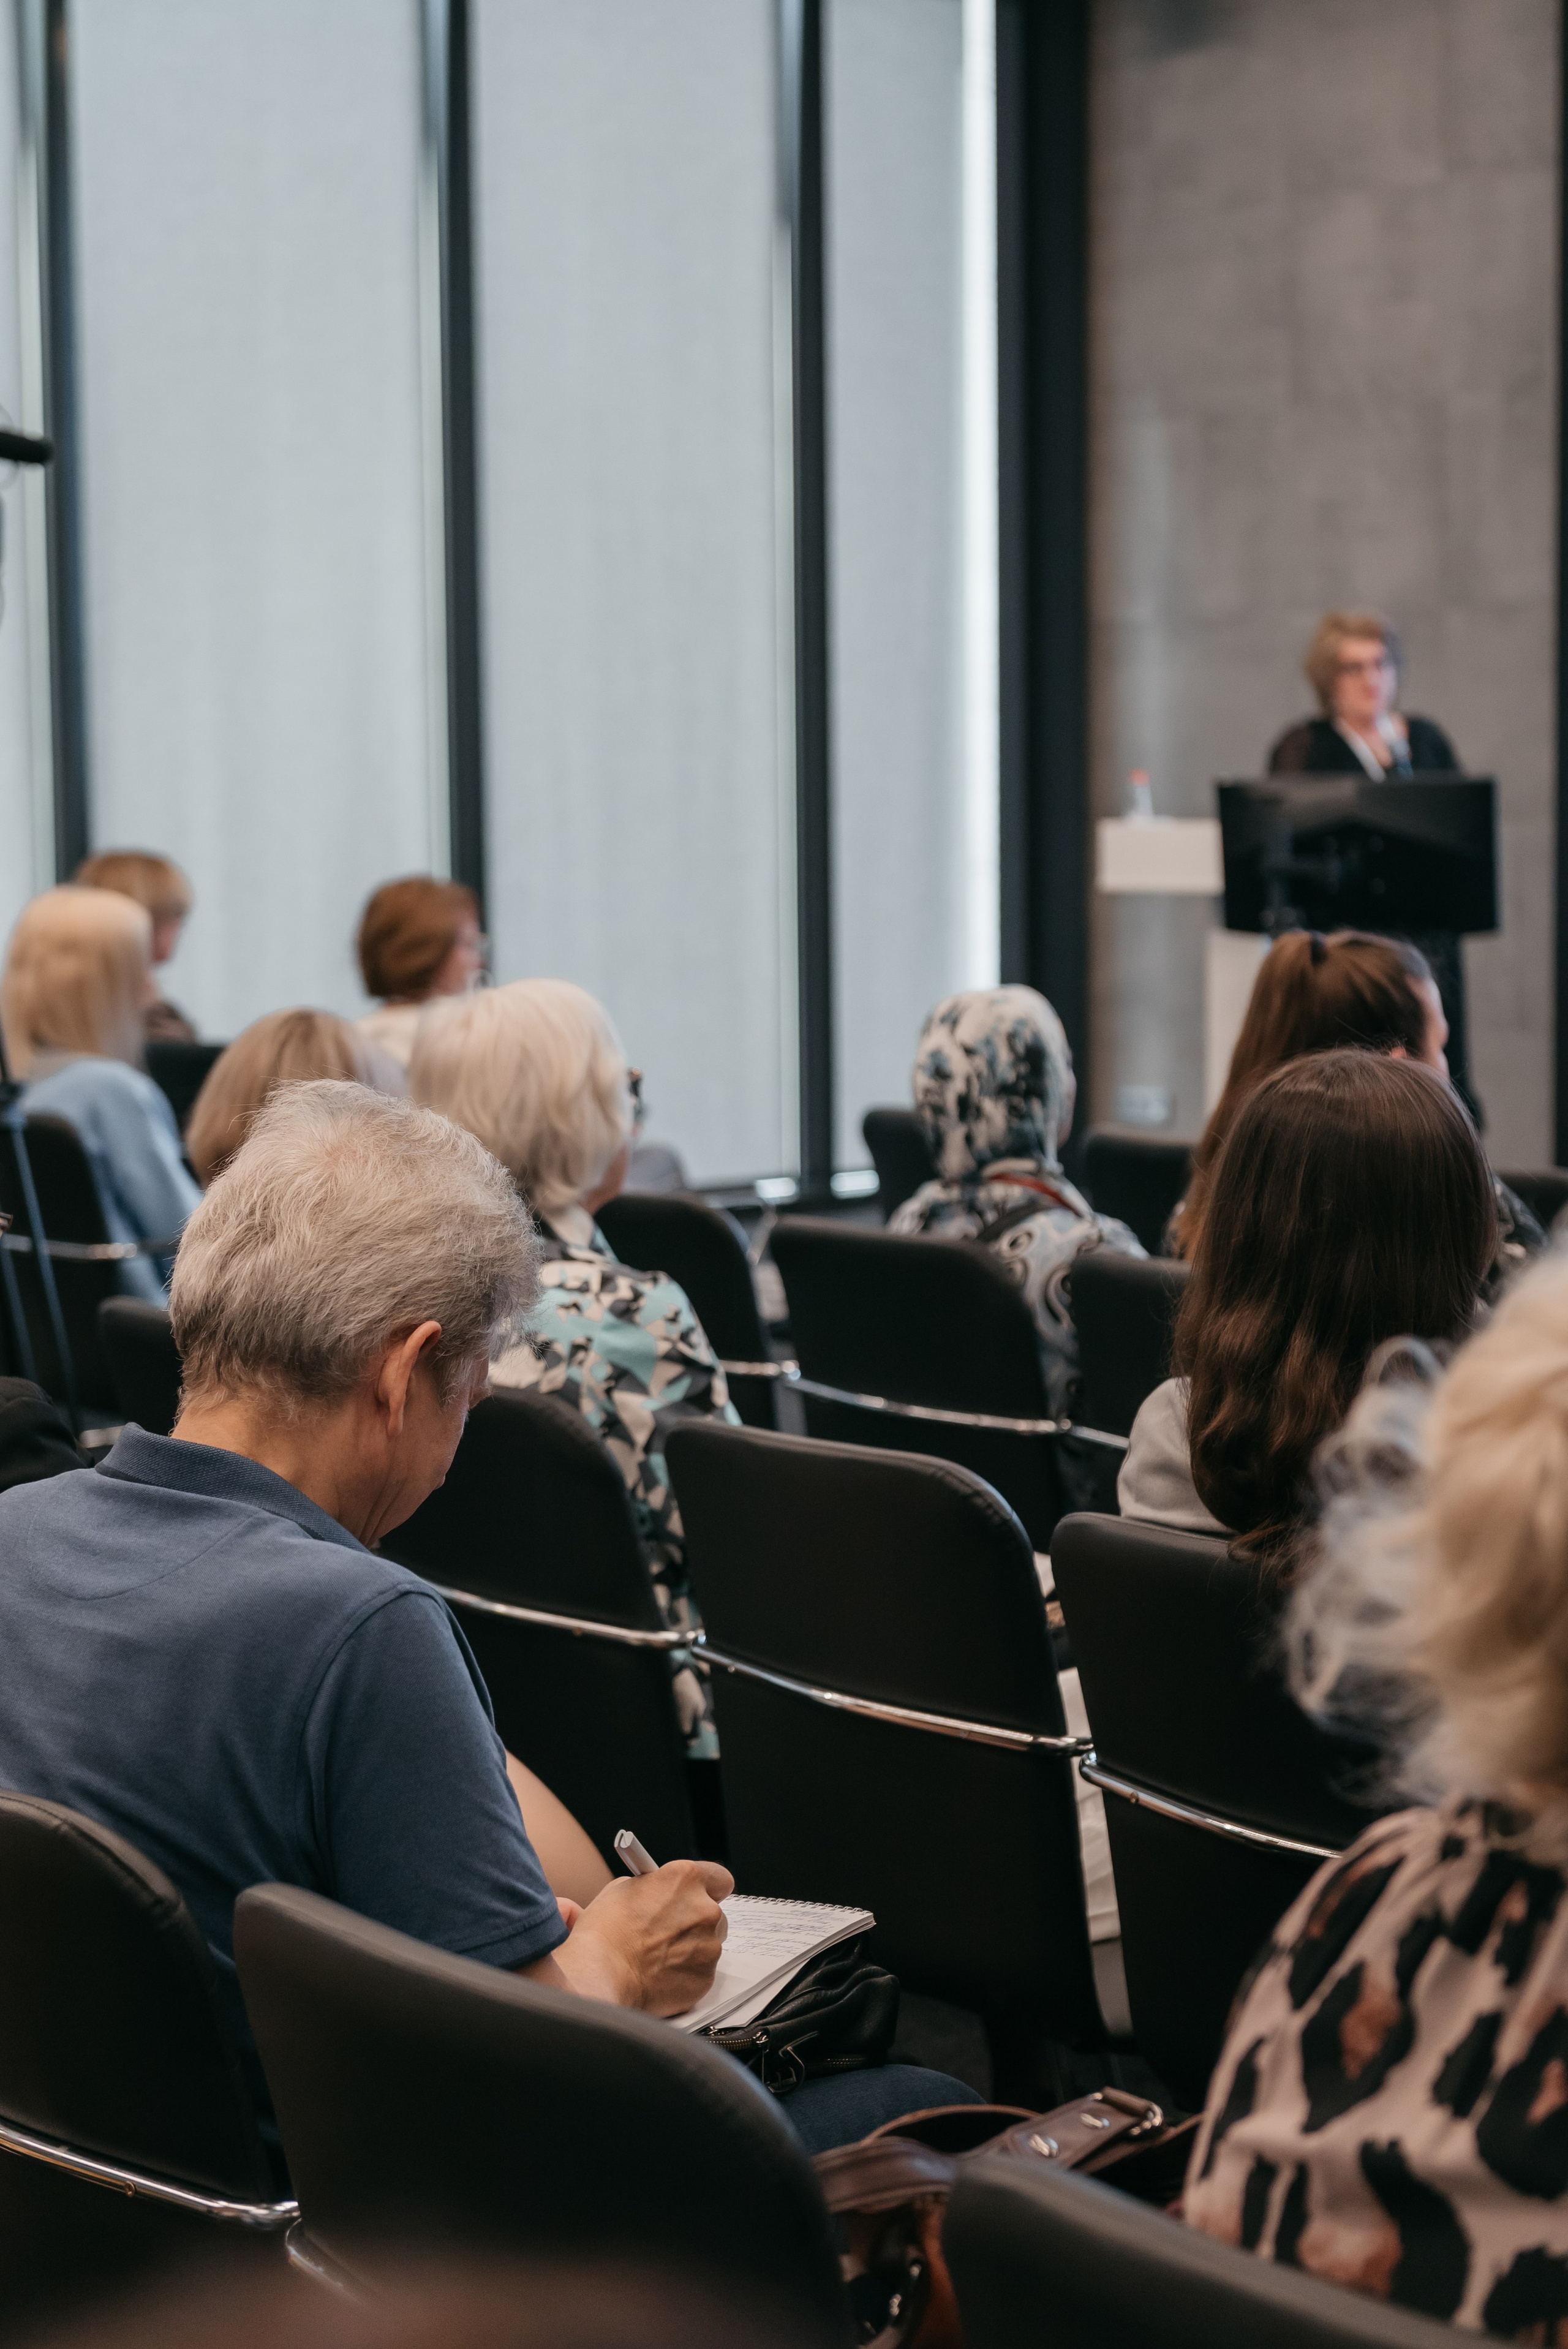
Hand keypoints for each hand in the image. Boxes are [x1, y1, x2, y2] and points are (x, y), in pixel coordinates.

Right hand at [542, 1860, 732, 2013]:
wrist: (600, 1973)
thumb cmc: (605, 1930)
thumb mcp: (625, 1888)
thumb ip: (656, 1887)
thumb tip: (663, 1895)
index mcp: (686, 1879)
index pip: (719, 1878)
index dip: (707, 1889)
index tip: (696, 1897)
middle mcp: (705, 1910)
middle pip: (714, 1914)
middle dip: (697, 1921)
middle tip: (672, 1931)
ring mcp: (709, 1945)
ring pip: (709, 1944)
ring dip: (692, 1948)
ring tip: (659, 1957)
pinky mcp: (705, 1977)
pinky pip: (701, 1971)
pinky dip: (686, 1973)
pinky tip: (660, 1974)